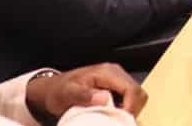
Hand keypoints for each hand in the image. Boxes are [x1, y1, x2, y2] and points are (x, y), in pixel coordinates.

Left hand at [25, 64, 146, 119]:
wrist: (53, 88)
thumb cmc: (60, 90)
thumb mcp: (67, 93)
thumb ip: (84, 95)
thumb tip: (104, 99)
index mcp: (107, 72)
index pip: (130, 88)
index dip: (131, 106)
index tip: (123, 120)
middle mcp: (116, 74)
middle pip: (138, 92)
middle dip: (134, 109)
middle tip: (121, 122)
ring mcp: (117, 80)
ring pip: (137, 96)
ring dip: (131, 110)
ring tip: (118, 120)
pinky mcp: (116, 88)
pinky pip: (129, 98)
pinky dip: (127, 109)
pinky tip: (115, 116)